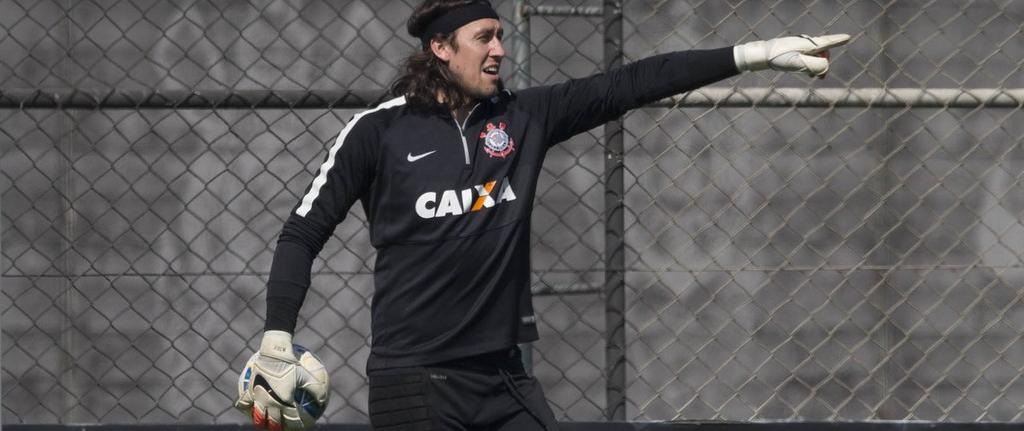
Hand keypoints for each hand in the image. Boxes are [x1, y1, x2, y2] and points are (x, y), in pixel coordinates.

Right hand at [235, 331, 327, 430]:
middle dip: (276, 428)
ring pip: (257, 417)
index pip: (289, 420)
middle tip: (279, 429)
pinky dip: (245, 409)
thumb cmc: (292, 362)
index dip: (293, 426)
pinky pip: (243, 404)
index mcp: (284, 401)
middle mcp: (269, 402)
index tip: (296, 427)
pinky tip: (248, 410)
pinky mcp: (248, 390)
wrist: (274, 350)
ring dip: (260, 422)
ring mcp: (257, 397)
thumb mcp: (307, 376)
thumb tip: (323, 400)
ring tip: (263, 424)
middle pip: (271, 423)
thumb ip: (316, 389)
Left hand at [734, 34, 850, 77]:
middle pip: (823, 51)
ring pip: (815, 55)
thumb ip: (815, 66)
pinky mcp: (794, 49)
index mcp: (809, 44)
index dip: (838, 41)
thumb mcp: (799, 64)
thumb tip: (825, 69)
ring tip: (811, 76)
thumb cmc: (779, 59)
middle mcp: (806, 42)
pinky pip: (807, 56)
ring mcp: (800, 44)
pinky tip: (805, 72)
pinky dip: (809, 65)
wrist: (761, 55)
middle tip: (820, 78)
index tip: (848, 37)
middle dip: (823, 64)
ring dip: (815, 66)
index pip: (828, 42)